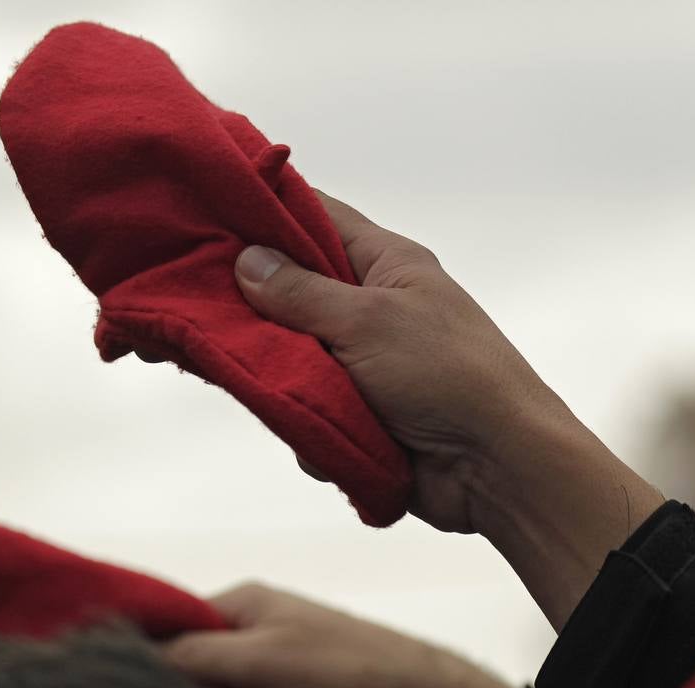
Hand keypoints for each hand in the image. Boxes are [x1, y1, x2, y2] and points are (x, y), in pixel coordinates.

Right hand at [162, 582, 514, 687]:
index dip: (145, 654)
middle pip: (192, 660)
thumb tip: (130, 656)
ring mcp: (276, 655)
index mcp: (243, 601)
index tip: (124, 687)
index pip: (168, 622)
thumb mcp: (259, 660)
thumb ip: (195, 656)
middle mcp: (256, 623)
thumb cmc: (342, 668)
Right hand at [236, 191, 663, 626]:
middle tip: (196, 321)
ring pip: (288, 361)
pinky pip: (307, 413)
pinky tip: (328, 440)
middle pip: (284, 293)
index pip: (311, 215)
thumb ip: (301, 292)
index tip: (195, 214)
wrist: (498, 468)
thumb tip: (247, 260)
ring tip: (284, 393)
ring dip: (283, 384)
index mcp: (384, 264)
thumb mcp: (370, 320)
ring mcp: (363, 364)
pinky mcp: (359, 416)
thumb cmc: (452, 376)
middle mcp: (370, 307)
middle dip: (248, 315)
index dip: (255, 211)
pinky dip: (311, 429)